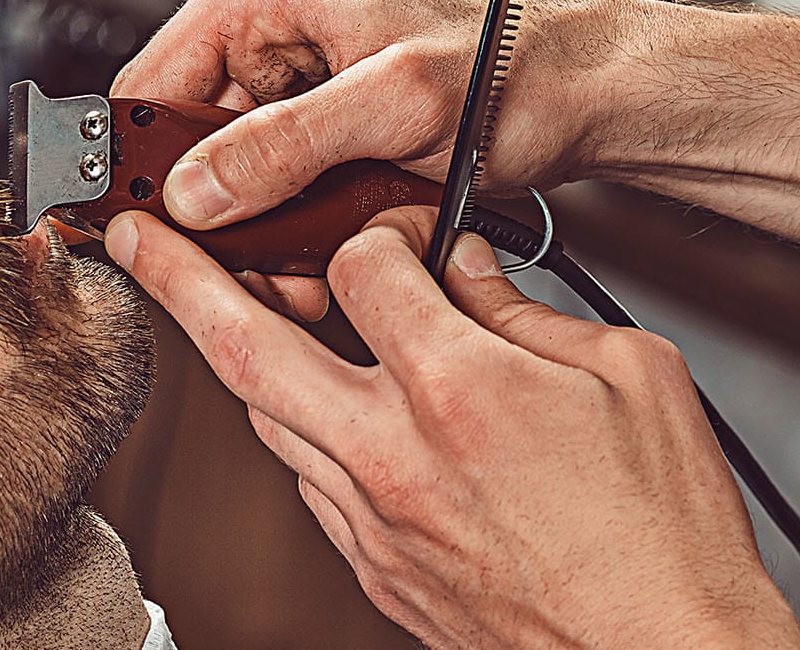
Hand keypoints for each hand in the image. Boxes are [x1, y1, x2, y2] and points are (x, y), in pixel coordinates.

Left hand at [104, 206, 799, 647]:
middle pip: (248, 345)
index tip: (396, 233)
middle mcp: (394, 454)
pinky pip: (307, 480)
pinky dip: (299, 430)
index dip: (376, 231)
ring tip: (216, 312)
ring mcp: (372, 519)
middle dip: (178, 279)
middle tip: (136, 240)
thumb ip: (528, 311)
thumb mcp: (628, 375)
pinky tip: (314, 406)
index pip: (362, 266)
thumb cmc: (663, 534)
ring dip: (238, 357)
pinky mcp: (372, 567)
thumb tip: (469, 269)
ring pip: (267, 417)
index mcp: (460, 389)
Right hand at [112, 0, 610, 319]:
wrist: (587, 95)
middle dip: (215, 213)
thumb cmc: (515, 68)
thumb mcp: (395, 106)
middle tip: (245, 269)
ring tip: (295, 272)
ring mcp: (299, 74)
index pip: (153, 82)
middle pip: (187, 135)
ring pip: (231, 169)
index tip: (149, 233)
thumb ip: (287, 145)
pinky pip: (276, 179)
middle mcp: (273, 26)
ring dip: (257, 230)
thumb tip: (197, 191)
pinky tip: (320, 253)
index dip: (143, 164)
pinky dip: (292, 224)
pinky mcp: (326, 117)